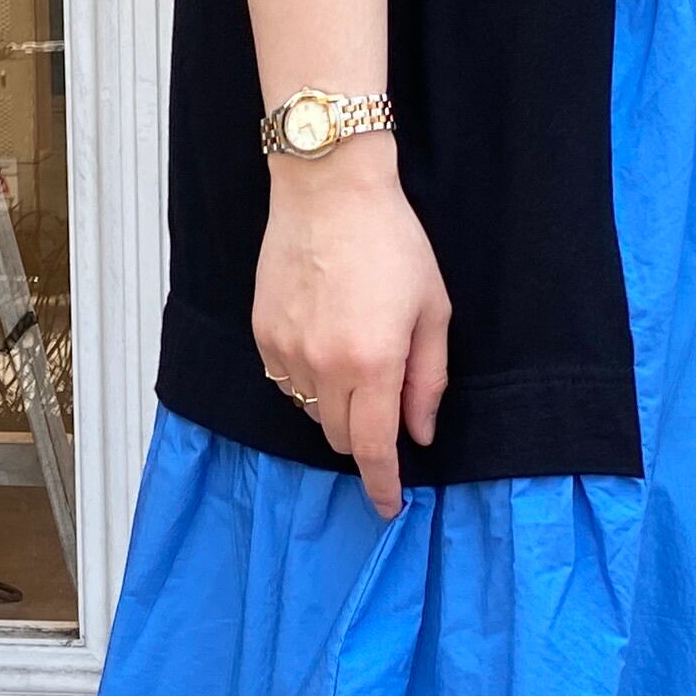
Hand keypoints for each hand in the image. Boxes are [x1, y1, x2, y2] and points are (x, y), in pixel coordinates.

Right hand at [253, 137, 450, 517]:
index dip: (383, 485)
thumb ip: (428, 379)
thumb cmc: (391, 240)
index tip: (390, 506)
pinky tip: (325, 340)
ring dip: (335, 405)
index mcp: (374, 361)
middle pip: (338, 438)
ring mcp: (286, 350)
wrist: (328, 189)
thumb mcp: (432, 309)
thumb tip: (420, 433)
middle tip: (385, 401)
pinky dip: (307, 380)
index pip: (373, 448)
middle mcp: (324, 364)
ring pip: (309, 411)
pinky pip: (285, 381)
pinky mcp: (262, 334)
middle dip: (364, 436)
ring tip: (354, 354)